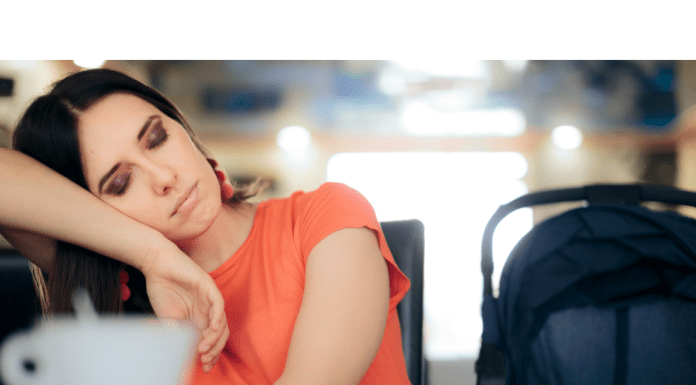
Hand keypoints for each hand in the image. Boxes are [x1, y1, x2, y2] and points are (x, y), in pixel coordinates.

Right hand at [140, 246, 229, 372]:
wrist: (156, 265)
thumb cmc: (161, 289)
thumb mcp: (167, 319)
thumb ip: (176, 334)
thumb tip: (181, 354)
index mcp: (199, 317)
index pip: (211, 339)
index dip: (210, 353)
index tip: (204, 367)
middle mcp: (207, 309)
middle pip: (220, 333)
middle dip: (215, 350)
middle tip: (205, 361)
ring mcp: (210, 298)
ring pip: (221, 321)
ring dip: (215, 337)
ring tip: (204, 349)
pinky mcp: (208, 286)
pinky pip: (218, 303)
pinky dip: (217, 316)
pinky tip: (212, 328)